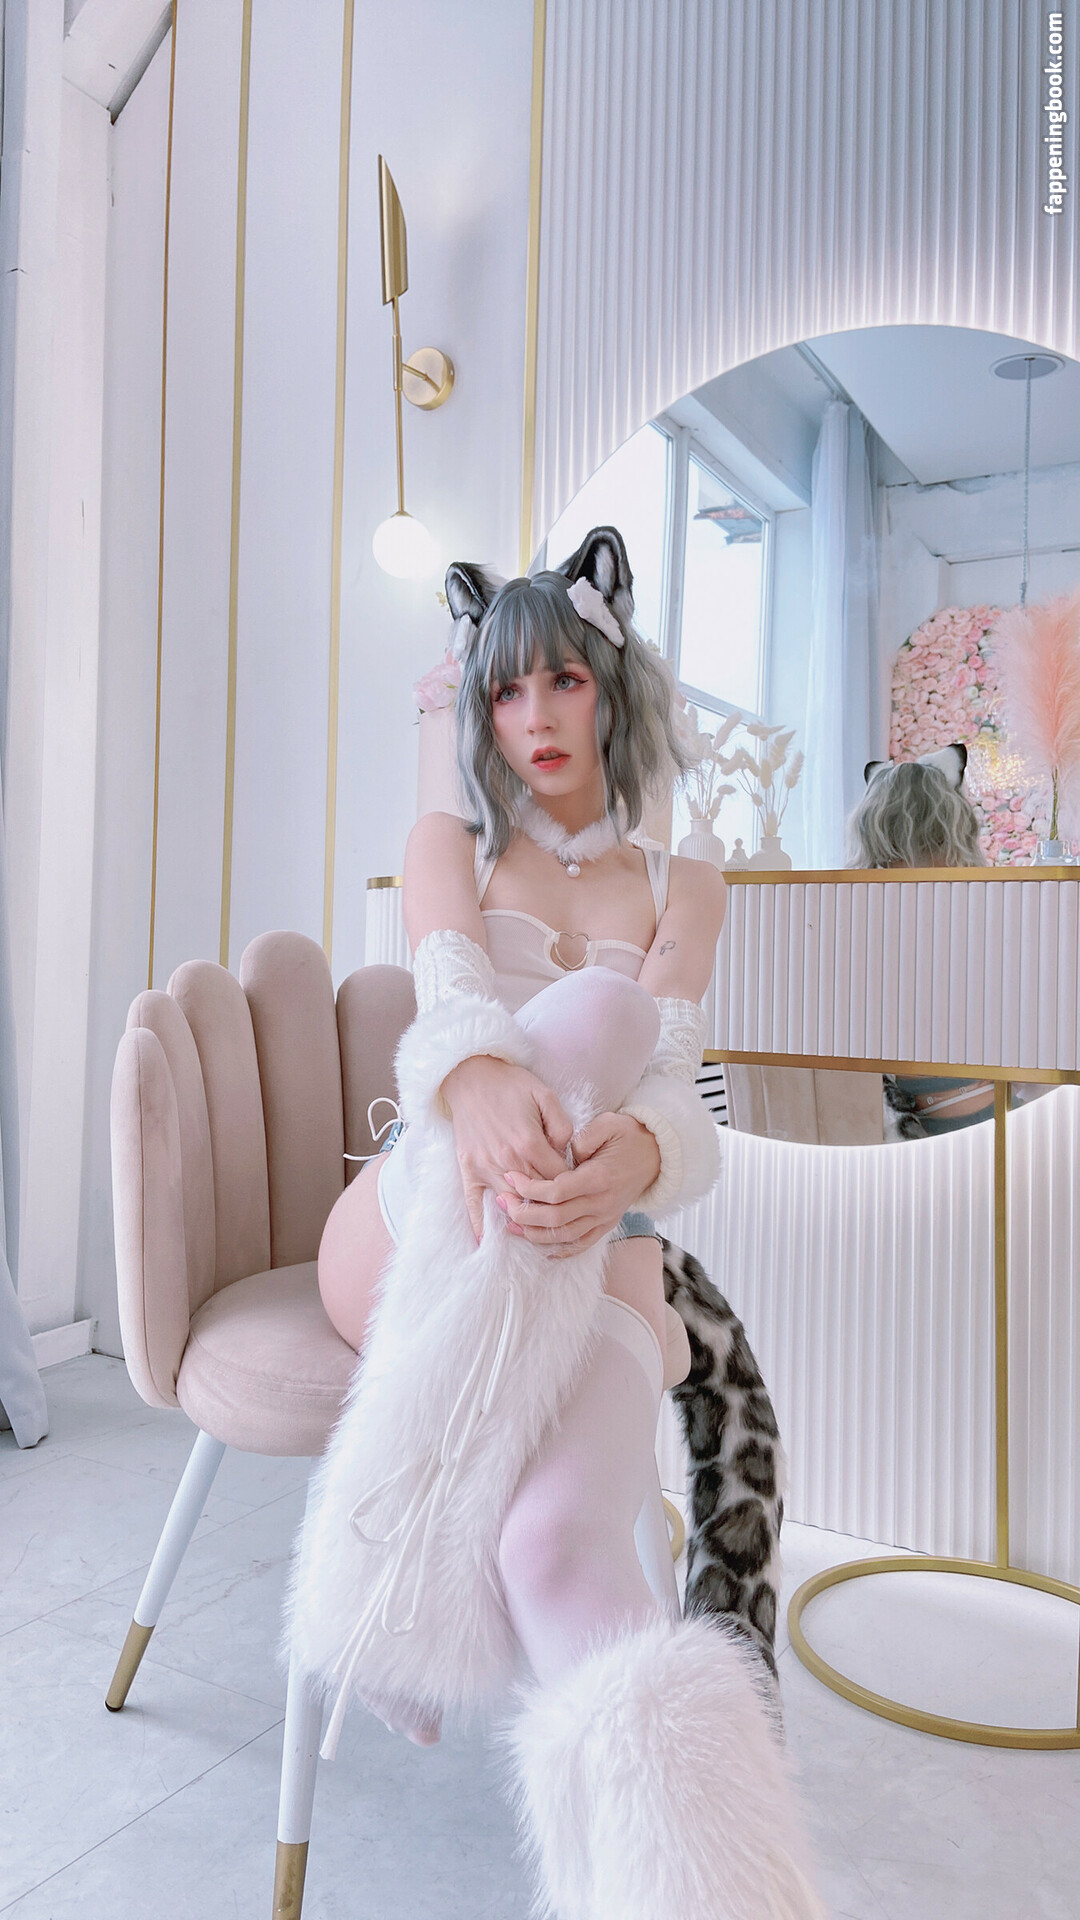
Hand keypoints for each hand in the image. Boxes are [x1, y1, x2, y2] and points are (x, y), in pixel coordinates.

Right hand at [441, 1054, 572, 1243]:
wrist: (470, 1076)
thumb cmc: (510, 1084)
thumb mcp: (546, 1094)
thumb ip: (562, 1125)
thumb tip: (566, 1151)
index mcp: (530, 1144)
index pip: (559, 1180)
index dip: (572, 1186)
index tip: (578, 1188)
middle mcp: (508, 1161)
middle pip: (537, 1197)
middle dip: (552, 1205)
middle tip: (564, 1209)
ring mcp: (486, 1167)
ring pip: (510, 1204)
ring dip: (525, 1216)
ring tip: (538, 1226)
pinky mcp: (468, 1169)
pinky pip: (473, 1204)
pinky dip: (481, 1225)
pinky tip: (487, 1242)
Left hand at [498, 1111, 661, 1254]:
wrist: (657, 1155)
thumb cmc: (628, 1136)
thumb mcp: (608, 1123)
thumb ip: (583, 1137)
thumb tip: (564, 1152)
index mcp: (598, 1178)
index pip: (557, 1192)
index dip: (530, 1188)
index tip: (511, 1178)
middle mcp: (601, 1203)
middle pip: (556, 1218)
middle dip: (524, 1213)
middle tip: (503, 1202)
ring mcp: (605, 1218)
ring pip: (564, 1236)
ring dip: (535, 1234)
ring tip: (511, 1224)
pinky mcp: (606, 1225)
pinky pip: (581, 1245)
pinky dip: (560, 1250)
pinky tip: (540, 1247)